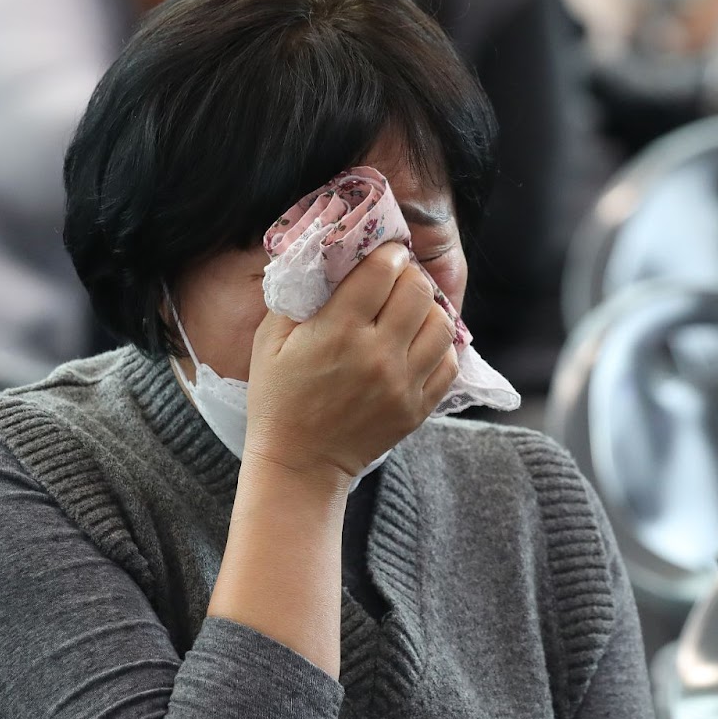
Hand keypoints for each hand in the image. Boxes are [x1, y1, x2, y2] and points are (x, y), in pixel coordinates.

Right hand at [242, 244, 457, 484]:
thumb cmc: (278, 400)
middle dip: (408, 275)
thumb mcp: (268, 342)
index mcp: (338, 331)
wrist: (300, 465)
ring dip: (428, 309)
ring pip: (442, 324)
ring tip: (410, 311)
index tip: (383, 254)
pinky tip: (417, 344)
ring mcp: (403, 383)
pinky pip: (449, 363)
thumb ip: (296, 297)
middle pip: (418, 290)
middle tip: (396, 279)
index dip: (387, 253)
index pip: (382, 270)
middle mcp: (378, 354)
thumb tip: (323, 260)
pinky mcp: (418, 407)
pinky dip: (439, 346)